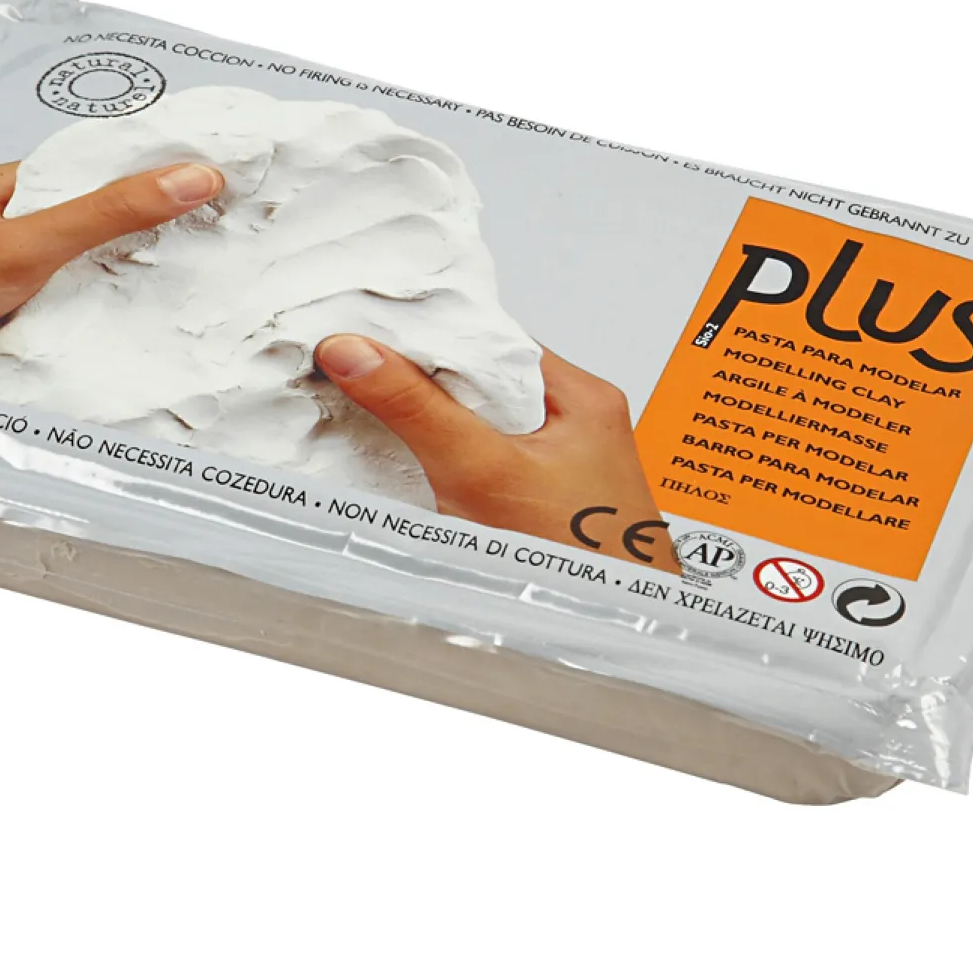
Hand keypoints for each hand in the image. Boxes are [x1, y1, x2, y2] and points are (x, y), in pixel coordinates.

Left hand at [0, 161, 223, 376]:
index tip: (201, 180)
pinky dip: (92, 302)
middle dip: (137, 224)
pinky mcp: (1, 308)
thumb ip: (108, 215)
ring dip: (115, 269)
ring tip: (177, 275)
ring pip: (75, 257)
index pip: (86, 166)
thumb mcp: (31, 246)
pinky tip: (122, 316)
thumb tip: (192, 177)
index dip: (141, 172)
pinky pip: (62, 294)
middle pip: (85, 213)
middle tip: (204, 233)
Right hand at [316, 336, 678, 573]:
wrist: (616, 636)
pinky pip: (489, 462)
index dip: (430, 335)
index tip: (370, 336)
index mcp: (582, 396)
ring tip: (385, 422)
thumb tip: (357, 352)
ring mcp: (564, 466)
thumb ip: (417, 410)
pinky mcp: (548, 502)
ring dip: (437, 425)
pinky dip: (453, 463)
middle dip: (426, 383)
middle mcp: (580, 424)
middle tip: (363, 379)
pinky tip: (424, 473)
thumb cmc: (582, 563)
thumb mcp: (483, 473)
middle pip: (484, 381)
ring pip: (484, 424)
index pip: (492, 338)